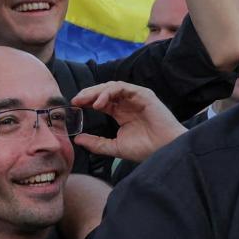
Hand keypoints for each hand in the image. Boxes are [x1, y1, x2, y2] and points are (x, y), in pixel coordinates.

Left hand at [71, 81, 186, 163]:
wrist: (164, 150)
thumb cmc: (145, 149)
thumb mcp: (115, 147)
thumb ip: (96, 143)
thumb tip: (77, 139)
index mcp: (121, 112)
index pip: (101, 101)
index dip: (87, 101)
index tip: (74, 106)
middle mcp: (127, 103)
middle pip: (103, 91)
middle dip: (88, 94)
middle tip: (75, 101)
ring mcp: (136, 97)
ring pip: (111, 87)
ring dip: (96, 92)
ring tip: (84, 101)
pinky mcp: (143, 94)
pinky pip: (122, 88)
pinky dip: (108, 93)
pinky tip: (99, 104)